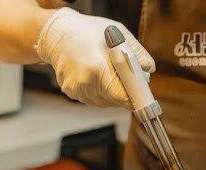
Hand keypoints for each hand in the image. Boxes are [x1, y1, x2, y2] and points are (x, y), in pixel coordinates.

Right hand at [36, 7, 154, 108]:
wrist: (57, 34)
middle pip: (114, 101)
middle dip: (124, 93)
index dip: (133, 98)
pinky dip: (98, 92)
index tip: (140, 98)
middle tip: (126, 79)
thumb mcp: (117, 33)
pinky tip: (95, 76)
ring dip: (111, 93)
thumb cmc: (88, 31)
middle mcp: (85, 82)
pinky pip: (92, 99)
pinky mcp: (71, 92)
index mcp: (98, 68)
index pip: (121, 96)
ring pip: (104, 102)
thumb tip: (148, 69)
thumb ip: (136, 52)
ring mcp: (76, 89)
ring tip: (107, 73)